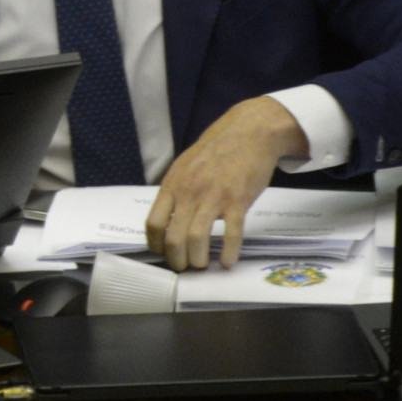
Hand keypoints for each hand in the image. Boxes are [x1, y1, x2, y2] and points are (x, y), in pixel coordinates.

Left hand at [144, 96, 308, 271]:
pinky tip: (227, 262)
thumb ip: (176, 192)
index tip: (164, 255)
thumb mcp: (185, 167)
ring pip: (197, 238)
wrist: (248, 133)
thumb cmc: (216, 152)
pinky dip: (227, 252)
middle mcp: (189, 193)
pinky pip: (231, 233)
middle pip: (173, 237)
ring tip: (203, 265)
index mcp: (172, 185)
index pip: (153, 223)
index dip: (156, 245)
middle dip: (177, 260)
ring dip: (198, 260)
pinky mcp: (238, 200)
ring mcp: (213, 197)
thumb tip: (167, 219)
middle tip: (184, 268)